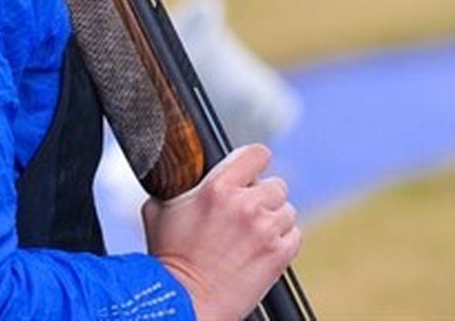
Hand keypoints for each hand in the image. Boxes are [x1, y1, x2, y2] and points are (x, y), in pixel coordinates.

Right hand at [141, 144, 301, 320]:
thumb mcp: (160, 209)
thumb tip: (181, 174)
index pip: (257, 154)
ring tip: (252, 235)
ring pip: (287, 211)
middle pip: (276, 185)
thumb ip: (177, 186)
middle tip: (245, 213)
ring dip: (273, 220)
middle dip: (262, 197)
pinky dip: (282, 241)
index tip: (251, 171)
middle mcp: (246, 204)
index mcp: (217, 187)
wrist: (185, 300)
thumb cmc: (169, 258)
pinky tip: (262, 248)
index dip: (254, 162)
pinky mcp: (279, 255)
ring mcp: (266, 230)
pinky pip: (294, 236)